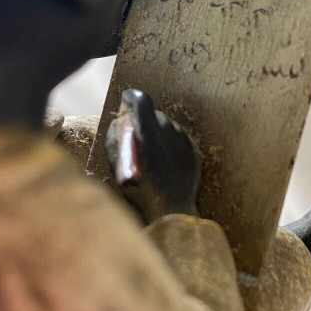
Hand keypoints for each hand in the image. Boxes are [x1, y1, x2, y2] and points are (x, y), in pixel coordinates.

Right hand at [106, 89, 201, 223]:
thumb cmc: (139, 191)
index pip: (141, 100)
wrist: (171, 211)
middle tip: (139, 137)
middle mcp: (168, 133)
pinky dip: (172, 144)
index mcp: (148, 136)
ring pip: (169, 125)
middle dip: (146, 121)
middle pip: (155, 114)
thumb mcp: (116, 165)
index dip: (133, 99)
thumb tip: (121, 119)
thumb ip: (116, 137)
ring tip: (153, 155)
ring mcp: (184, 141)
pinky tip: (166, 162)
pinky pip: (181, 138)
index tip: (128, 101)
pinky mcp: (194, 150)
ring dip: (159, 133)